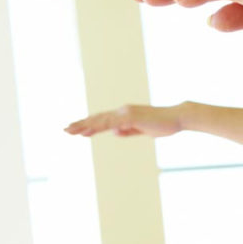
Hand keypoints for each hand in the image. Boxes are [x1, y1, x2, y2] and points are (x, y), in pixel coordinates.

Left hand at [65, 104, 184, 137]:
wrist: (176, 118)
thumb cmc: (163, 124)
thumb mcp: (144, 130)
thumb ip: (129, 130)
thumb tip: (114, 132)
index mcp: (125, 114)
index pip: (104, 120)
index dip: (89, 124)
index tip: (77, 130)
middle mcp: (122, 111)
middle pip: (98, 118)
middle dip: (81, 124)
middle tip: (65, 130)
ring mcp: (126, 113)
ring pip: (100, 120)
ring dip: (84, 125)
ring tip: (70, 130)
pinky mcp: (130, 117)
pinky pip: (110, 124)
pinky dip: (97, 127)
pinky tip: (86, 132)